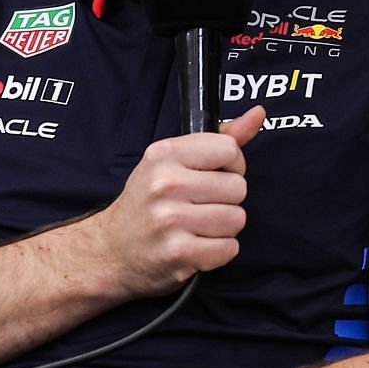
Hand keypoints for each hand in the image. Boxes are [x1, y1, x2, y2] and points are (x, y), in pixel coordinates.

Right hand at [86, 105, 265, 296]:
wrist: (110, 251)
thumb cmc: (146, 203)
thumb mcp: (171, 162)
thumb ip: (218, 139)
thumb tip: (258, 114)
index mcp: (164, 154)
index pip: (229, 149)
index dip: (231, 165)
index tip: (214, 175)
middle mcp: (165, 184)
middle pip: (238, 187)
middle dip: (227, 200)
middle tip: (199, 206)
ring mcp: (170, 220)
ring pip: (237, 219)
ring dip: (224, 227)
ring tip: (196, 227)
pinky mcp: (178, 254)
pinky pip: (229, 248)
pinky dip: (218, 251)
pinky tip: (196, 246)